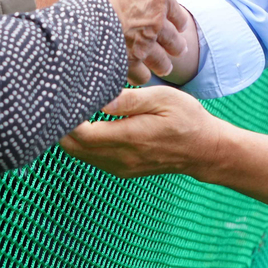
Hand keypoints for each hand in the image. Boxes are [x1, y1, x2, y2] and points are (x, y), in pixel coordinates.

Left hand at [60, 85, 223, 177]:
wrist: (204, 150)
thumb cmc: (187, 118)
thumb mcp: (162, 99)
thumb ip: (129, 100)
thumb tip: (99, 99)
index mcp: (130, 138)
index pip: (82, 134)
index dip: (66, 118)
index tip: (63, 97)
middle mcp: (121, 158)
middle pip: (73, 147)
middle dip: (62, 126)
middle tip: (62, 100)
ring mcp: (120, 167)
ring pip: (79, 155)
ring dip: (70, 135)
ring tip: (72, 109)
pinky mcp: (122, 169)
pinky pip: (91, 158)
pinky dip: (83, 143)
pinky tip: (87, 124)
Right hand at [75, 0, 181, 83]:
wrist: (87, 16)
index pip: (174, 7)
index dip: (178, 16)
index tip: (182, 24)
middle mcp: (155, 21)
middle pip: (170, 36)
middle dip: (175, 44)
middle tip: (179, 50)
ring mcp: (144, 44)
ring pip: (159, 57)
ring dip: (163, 62)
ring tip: (166, 68)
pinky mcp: (129, 61)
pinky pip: (139, 73)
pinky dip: (141, 76)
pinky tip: (139, 78)